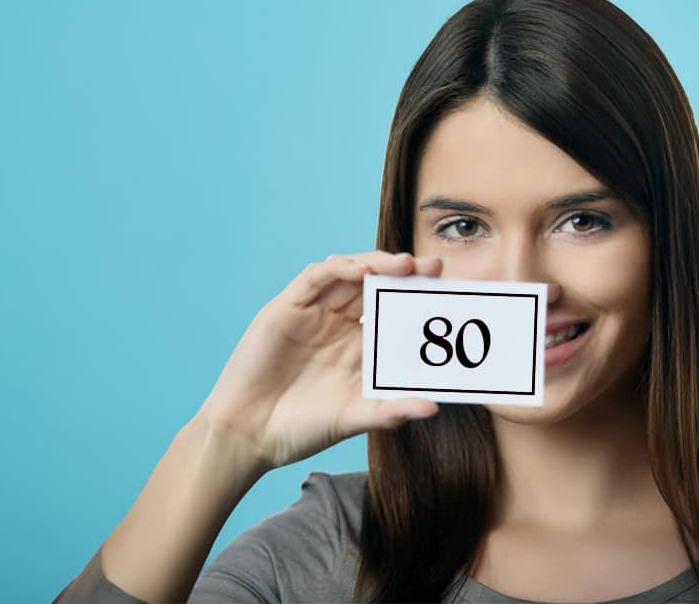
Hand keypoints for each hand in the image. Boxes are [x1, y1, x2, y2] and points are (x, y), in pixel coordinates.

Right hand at [193, 251, 442, 470]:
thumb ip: (392, 411)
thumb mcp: (354, 418)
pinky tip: (362, 271)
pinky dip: (339, 269)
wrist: (249, 435)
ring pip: (349, 273)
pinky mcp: (286, 308)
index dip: (419, 299)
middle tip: (436, 267)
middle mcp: (338, 324)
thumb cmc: (301, 429)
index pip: (394, 311)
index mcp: (358, 346)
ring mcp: (313, 313)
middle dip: (406, 273)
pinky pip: (315, 278)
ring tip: (406, 265)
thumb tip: (434, 408)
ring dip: (378, 264)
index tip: (449, 292)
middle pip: (377, 285)